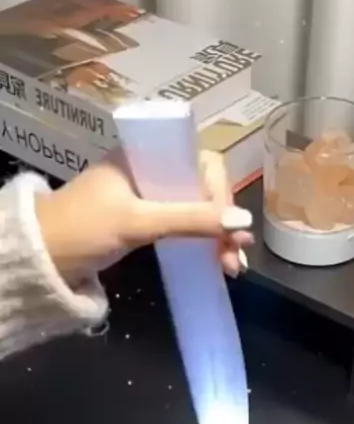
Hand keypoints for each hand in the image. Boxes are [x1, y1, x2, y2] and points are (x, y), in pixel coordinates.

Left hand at [35, 150, 252, 283]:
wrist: (40, 260)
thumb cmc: (82, 230)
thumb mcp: (138, 222)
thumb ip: (190, 220)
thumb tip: (244, 221)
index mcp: (145, 156)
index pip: (201, 163)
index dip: (220, 194)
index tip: (228, 226)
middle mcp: (150, 171)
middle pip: (202, 188)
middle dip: (222, 221)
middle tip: (234, 255)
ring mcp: (147, 197)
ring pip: (195, 210)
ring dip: (216, 236)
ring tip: (231, 267)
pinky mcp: (143, 221)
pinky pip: (182, 226)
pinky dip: (200, 243)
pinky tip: (215, 262)